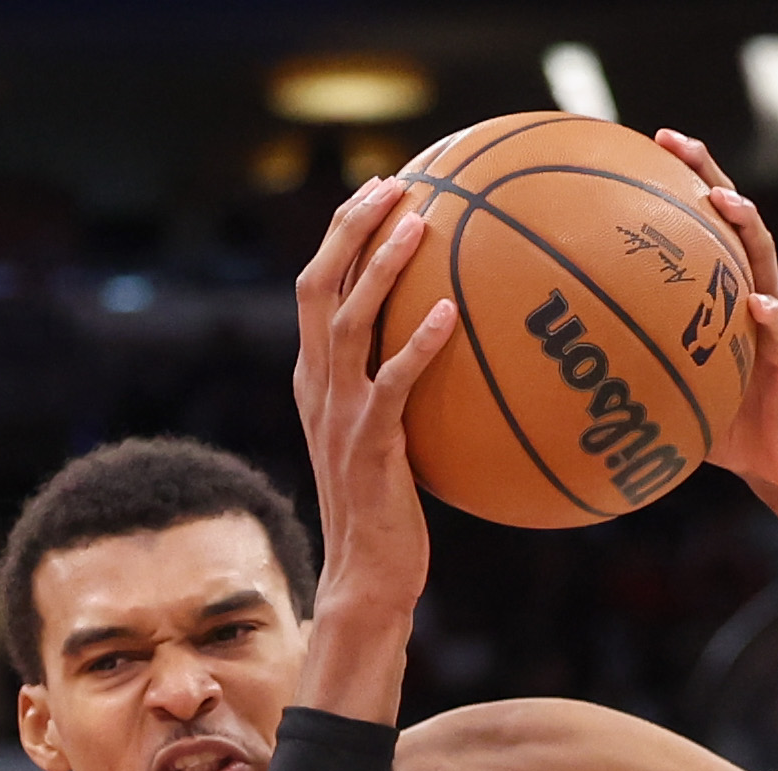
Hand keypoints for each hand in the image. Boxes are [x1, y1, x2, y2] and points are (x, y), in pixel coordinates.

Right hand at [293, 171, 457, 707]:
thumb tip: (462, 351)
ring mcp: (338, 415)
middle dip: (351, 228)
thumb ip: (402, 390)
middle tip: (396, 185)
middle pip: (317, 285)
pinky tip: (451, 313)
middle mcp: (316, 387)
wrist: (367, 578)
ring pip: (346, 321)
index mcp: (315, 378)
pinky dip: (416, 344)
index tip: (383, 190)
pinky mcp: (368, 446)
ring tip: (420, 226)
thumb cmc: (389, 513)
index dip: (343, 234)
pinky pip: (391, 383)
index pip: (316, 287)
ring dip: (381, 268)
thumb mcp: (390, 440)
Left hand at [656, 131, 777, 499]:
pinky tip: (757, 306)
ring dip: (745, 225)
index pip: (704, 227)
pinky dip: (771, 317)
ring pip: (764, 260)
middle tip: (674, 140)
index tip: (646, 145)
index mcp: (727, 297)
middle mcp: (755, 295)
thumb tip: (559, 375)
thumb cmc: (727, 428)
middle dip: (708, 174)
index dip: (681, 183)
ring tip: (721, 200)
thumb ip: (633, 371)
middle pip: (735, 220)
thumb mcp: (673, 394)